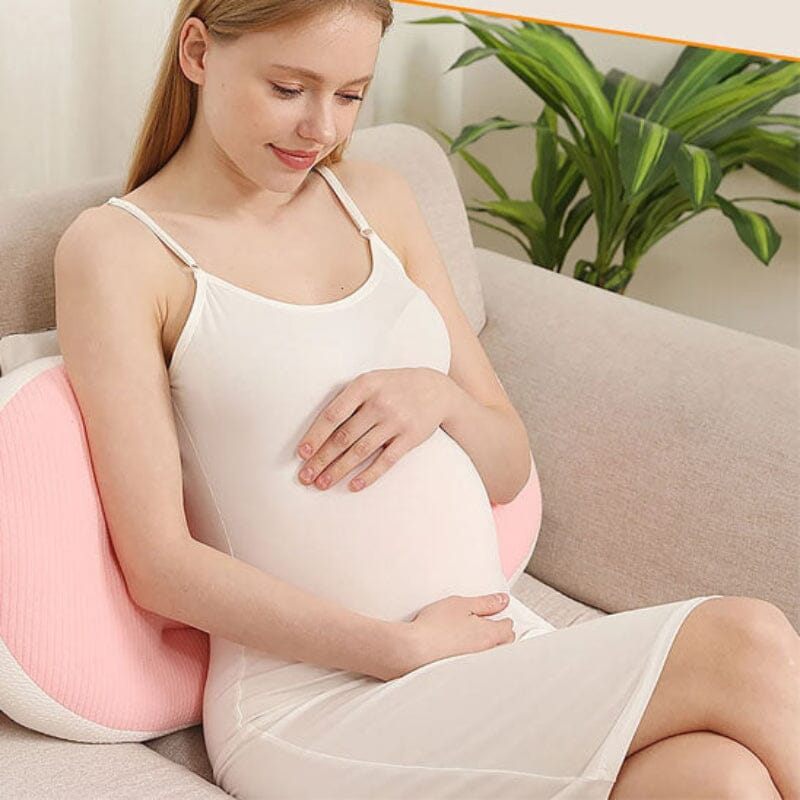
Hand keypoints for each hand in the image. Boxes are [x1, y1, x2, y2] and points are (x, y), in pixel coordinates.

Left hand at [296, 367, 450, 491]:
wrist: (438, 390)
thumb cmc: (395, 386)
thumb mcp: (372, 380)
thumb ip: (348, 399)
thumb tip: (318, 431)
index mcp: (364, 386)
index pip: (333, 415)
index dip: (315, 436)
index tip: (302, 454)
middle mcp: (379, 403)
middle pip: (344, 437)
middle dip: (321, 459)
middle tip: (305, 476)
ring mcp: (396, 421)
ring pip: (360, 451)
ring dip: (338, 470)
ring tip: (322, 483)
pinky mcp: (410, 438)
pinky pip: (386, 460)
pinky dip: (369, 475)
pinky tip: (354, 485)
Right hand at [385, 593, 514, 680]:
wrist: (412, 651)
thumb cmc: (434, 628)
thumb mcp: (461, 604)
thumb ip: (486, 602)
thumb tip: (502, 601)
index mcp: (491, 636)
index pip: (508, 627)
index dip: (503, 618)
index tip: (496, 614)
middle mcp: (487, 655)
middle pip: (505, 645)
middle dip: (501, 636)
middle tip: (489, 626)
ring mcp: (476, 668)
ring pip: (493, 658)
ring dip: (490, 649)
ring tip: (474, 640)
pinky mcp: (464, 677)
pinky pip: (478, 669)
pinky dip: (476, 662)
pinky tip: (462, 654)